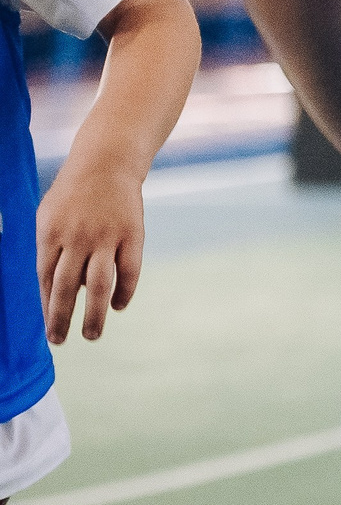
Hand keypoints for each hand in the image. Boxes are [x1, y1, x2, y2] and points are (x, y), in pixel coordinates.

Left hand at [36, 153, 147, 341]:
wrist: (105, 164)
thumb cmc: (73, 196)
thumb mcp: (48, 217)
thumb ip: (51, 251)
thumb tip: (64, 290)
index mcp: (50, 233)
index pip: (44, 278)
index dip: (45, 306)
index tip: (48, 329)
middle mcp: (76, 237)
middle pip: (66, 286)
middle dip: (61, 317)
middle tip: (60, 341)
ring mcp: (105, 237)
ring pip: (97, 284)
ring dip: (94, 313)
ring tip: (91, 335)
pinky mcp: (131, 235)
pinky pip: (128, 271)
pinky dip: (124, 292)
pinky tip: (117, 306)